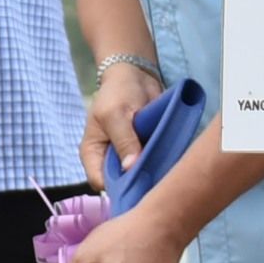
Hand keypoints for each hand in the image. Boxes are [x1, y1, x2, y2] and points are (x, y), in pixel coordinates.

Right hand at [79, 57, 154, 188]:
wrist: (137, 75)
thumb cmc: (118, 92)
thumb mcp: (115, 114)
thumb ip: (123, 141)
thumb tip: (130, 168)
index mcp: (93, 154)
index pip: (100, 182)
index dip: (116, 187)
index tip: (138, 185)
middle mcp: (109, 160)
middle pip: (120, 184)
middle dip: (136, 183)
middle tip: (155, 179)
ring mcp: (128, 157)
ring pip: (138, 176)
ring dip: (151, 174)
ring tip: (165, 171)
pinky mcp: (145, 152)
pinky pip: (152, 166)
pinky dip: (161, 165)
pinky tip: (170, 163)